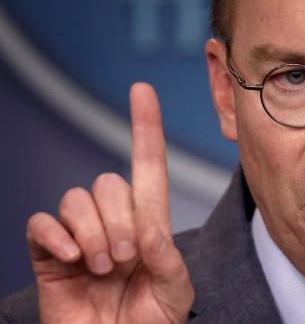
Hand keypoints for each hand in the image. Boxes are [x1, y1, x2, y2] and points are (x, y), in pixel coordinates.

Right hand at [26, 83, 193, 323]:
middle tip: (125, 259)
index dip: (146, 128)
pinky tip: (74, 260)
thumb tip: (150, 233)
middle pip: (109, 183)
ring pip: (77, 199)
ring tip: (102, 267)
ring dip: (93, 232)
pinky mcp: (50, 254)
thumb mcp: (176, 296)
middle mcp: (114, 222)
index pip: (148, 167)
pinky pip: (42, 224)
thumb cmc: (149, 323)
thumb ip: (170, 263)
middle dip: (118, 219)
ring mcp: (80, 236)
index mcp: (149, 226)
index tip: (142, 91)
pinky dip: (57, 237)